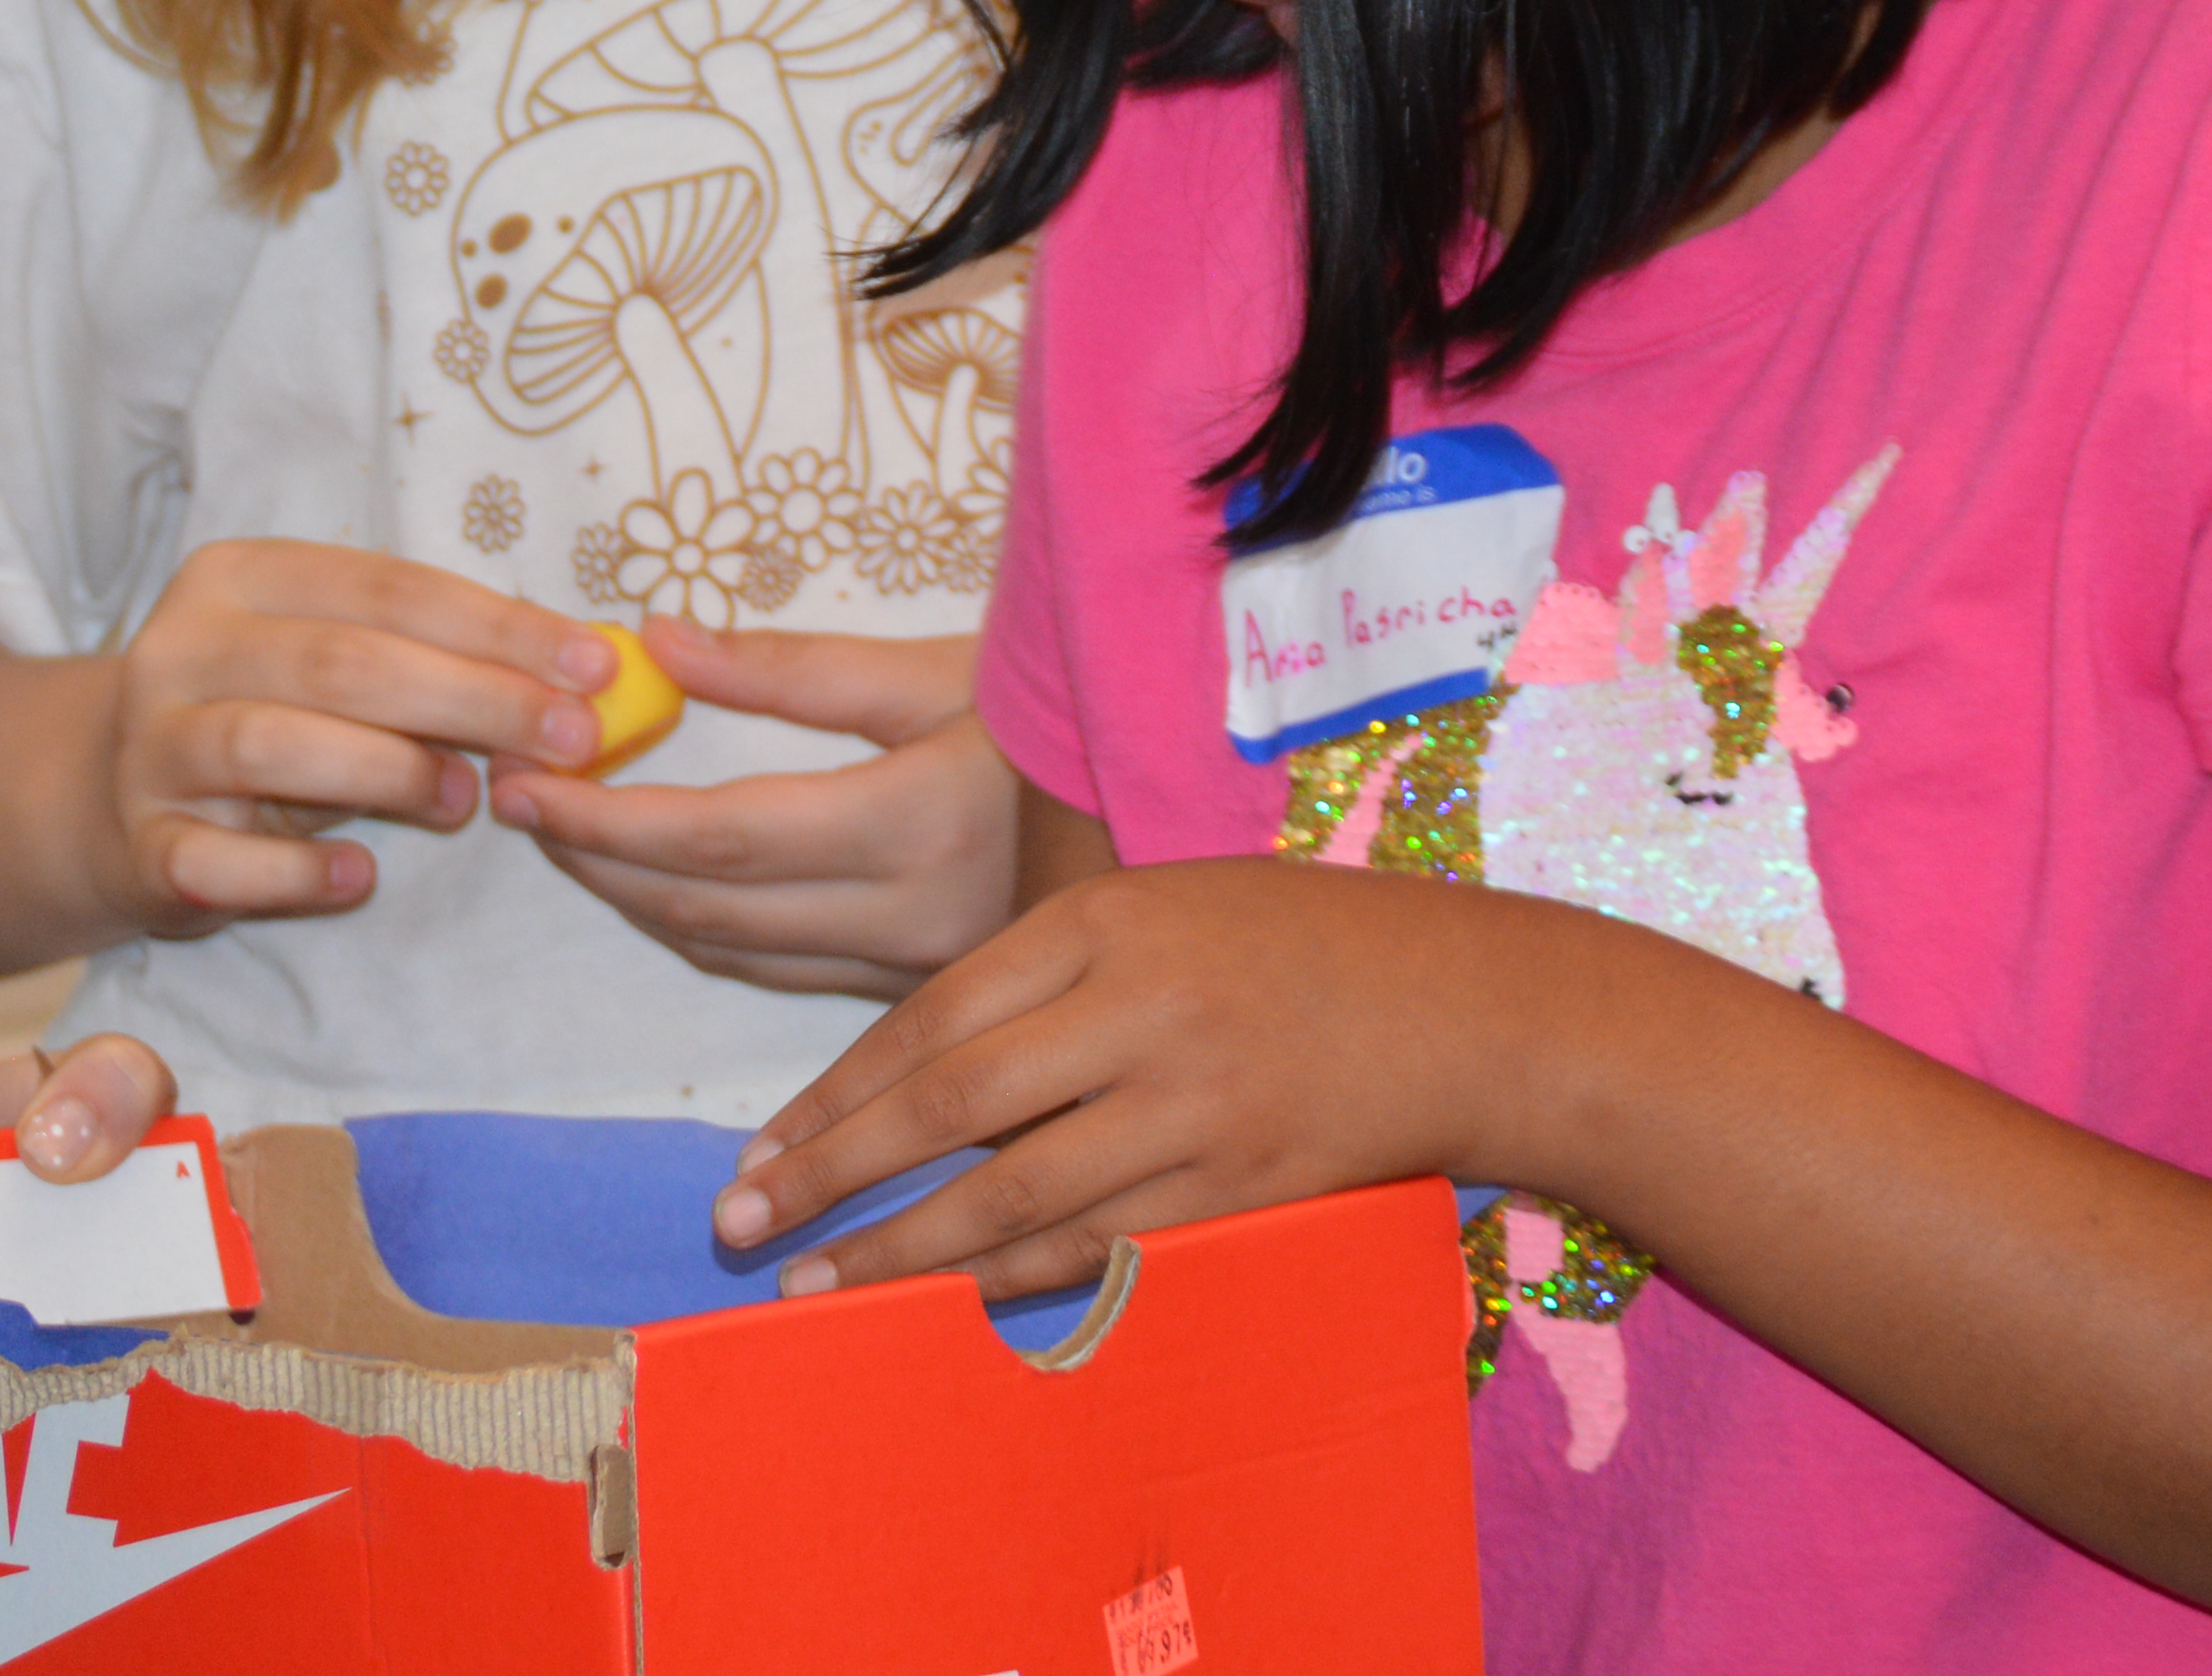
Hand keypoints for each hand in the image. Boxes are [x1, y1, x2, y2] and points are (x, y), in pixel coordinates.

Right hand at [96, 539, 611, 928]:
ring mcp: (152, 746)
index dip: (499, 626)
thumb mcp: (331, 666)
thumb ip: (429, 663)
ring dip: (390, 773)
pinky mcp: (140, 844)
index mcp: (241, 577)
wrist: (112, 799)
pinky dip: (295, 873)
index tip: (595, 666)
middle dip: (473, 697)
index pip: (388, 587)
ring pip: (274, 743)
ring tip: (467, 801)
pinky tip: (360, 876)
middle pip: (342, 662)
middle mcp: (184, 647)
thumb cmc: (265, 716)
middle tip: (570, 738)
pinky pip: (217, 860)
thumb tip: (576, 686)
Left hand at [494, 621, 1015, 997]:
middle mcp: (911, 919)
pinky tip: (660, 887)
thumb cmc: (1058, 715)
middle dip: (596, 863)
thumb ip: (788, 671)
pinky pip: (781, 974)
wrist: (1176, 805)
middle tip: (518, 802)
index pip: (714, 837)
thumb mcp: (933, 670)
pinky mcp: (920, 995)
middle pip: (705, 910)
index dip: (603, 820)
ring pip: (734, 955)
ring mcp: (918, 973)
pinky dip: (704, 931)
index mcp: (912, 824)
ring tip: (569, 840)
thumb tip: (654, 645)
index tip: (526, 784)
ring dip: (636, 903)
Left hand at [713, 855, 1543, 1300]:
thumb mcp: (1162, 904)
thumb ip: (1046, 970)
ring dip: (899, 1253)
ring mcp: (1194, 1107)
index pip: (931, 1013)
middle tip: (741, 1224)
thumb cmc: (1296, 945)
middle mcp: (1139, 1009)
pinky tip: (942, 1308)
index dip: (833, 1092)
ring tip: (813, 1292)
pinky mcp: (1243, 1191)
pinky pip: (1102, 1251)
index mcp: (1103, 920)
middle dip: (831, 1173)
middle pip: (950, 1105)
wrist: (1470, 1004)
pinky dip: (1012, 1286)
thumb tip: (914, 1077)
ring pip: (1014, 1197)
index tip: (761, 1148)